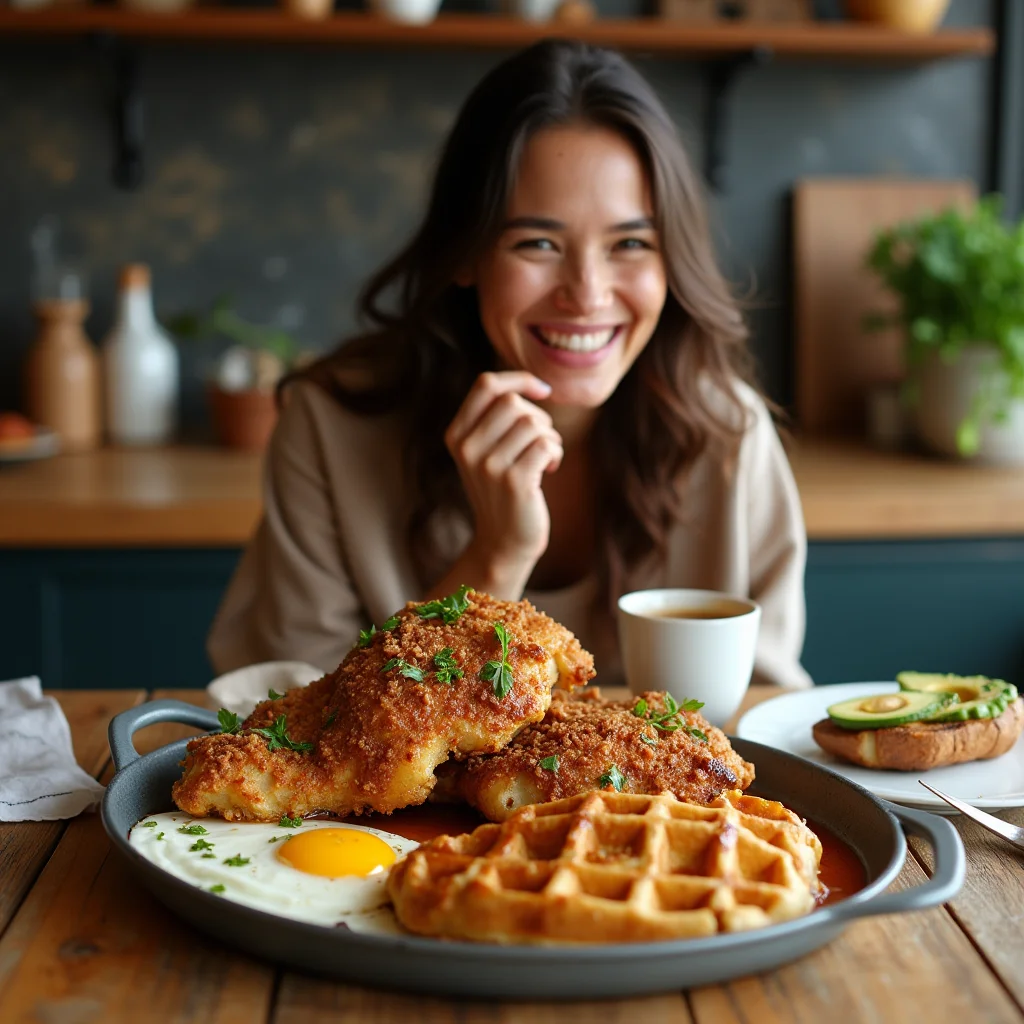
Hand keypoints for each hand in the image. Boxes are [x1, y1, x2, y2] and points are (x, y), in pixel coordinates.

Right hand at [444, 371, 562, 596]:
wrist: (503, 542)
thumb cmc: (503, 490)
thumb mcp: (487, 452)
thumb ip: (496, 419)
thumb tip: (533, 384)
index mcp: (457, 435)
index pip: (486, 385)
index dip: (519, 380)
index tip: (543, 391)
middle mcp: (467, 448)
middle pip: (513, 402)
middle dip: (538, 417)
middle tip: (541, 442)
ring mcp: (489, 466)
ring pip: (533, 423)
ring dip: (550, 438)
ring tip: (545, 458)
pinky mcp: (514, 482)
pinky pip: (546, 444)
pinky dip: (556, 453)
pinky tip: (550, 469)